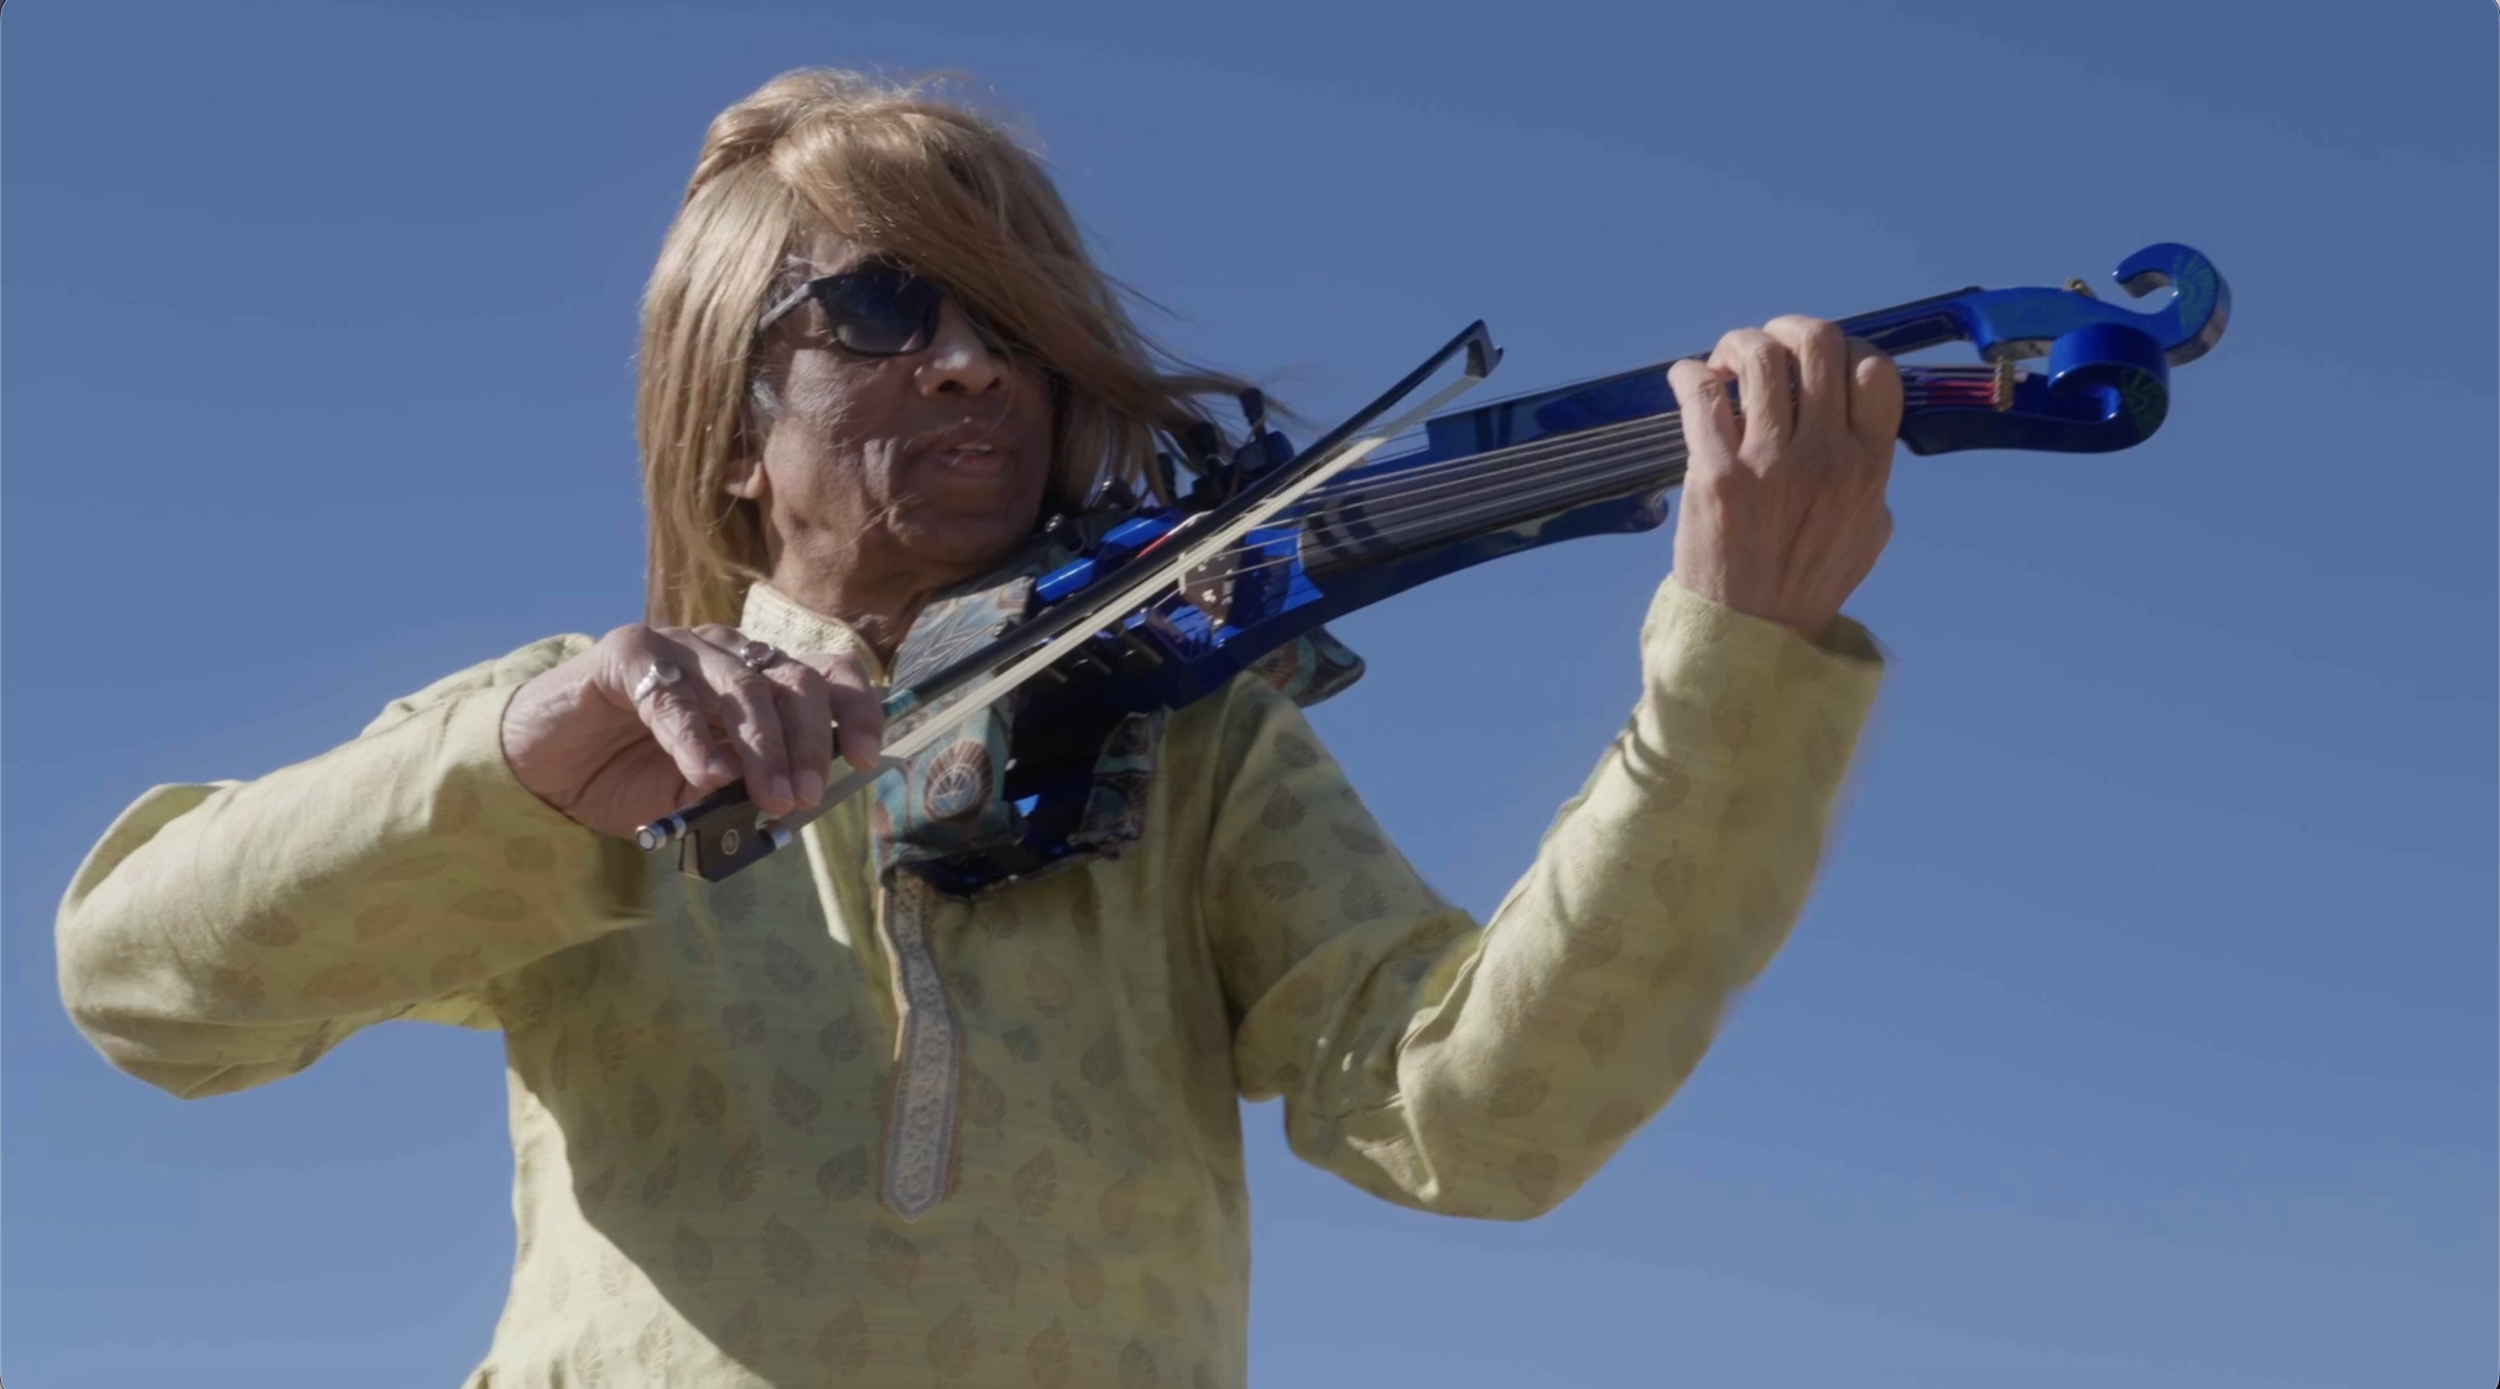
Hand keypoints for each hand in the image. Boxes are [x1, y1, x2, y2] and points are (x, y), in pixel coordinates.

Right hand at [500, 624, 885, 838]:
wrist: (546, 766)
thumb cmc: (633, 775)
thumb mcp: (706, 792)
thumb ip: (745, 791)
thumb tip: (790, 805)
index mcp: (760, 680)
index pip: (828, 676)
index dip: (857, 710)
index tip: (867, 759)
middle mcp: (728, 654)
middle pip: (794, 682)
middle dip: (809, 743)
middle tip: (804, 798)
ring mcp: (679, 648)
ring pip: (743, 685)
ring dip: (763, 747)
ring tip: (770, 798)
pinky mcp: (626, 654)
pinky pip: (670, 695)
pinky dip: (693, 739)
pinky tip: (706, 776)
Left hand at [1665, 315, 1902, 639]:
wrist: (1753, 637)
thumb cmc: (1807, 584)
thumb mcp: (1867, 531)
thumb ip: (1870, 476)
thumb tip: (1859, 428)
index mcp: (1869, 467)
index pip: (1874, 371)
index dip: (1845, 349)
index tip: (1816, 364)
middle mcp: (1826, 457)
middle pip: (1818, 344)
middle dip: (1788, 330)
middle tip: (1765, 350)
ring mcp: (1770, 464)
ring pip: (1760, 356)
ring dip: (1738, 346)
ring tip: (1725, 366)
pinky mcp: (1716, 474)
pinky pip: (1702, 394)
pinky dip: (1690, 373)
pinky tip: (1688, 380)